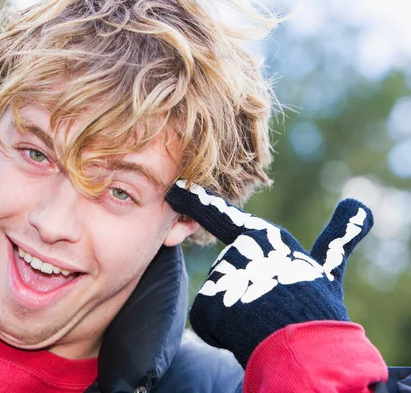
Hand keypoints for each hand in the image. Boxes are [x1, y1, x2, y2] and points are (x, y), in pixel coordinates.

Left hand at [165, 180, 372, 367]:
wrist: (307, 346)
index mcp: (261, 235)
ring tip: (261, 320)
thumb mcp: (327, 269)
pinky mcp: (206, 302)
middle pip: (229, 276)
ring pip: (221, 299)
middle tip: (270, 308)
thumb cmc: (318, 307)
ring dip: (236, 314)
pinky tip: (245, 334)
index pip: (221, 216)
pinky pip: (210, 322)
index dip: (197, 203)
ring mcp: (220, 274)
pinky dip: (223, 332)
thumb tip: (360, 206)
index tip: (176, 190)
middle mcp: (235, 248)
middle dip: (244, 296)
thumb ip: (337, 238)